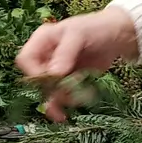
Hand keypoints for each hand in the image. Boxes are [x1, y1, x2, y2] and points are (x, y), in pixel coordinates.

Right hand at [16, 8, 138, 121]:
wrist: (116, 36)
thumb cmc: (95, 28)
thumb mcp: (78, 34)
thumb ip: (65, 52)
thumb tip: (54, 74)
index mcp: (42, 40)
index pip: (25, 59)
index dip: (33, 72)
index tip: (51, 79)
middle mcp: (45, 57)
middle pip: (36, 80)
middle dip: (51, 89)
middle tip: (67, 92)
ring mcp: (56, 71)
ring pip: (48, 92)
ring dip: (60, 99)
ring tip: (78, 99)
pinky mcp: (68, 82)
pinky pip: (59, 98)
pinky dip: (62, 106)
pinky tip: (64, 114)